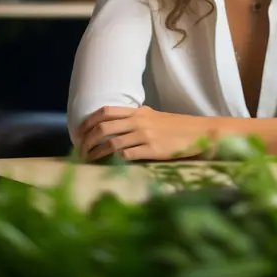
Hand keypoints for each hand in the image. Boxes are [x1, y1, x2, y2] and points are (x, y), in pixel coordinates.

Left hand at [76, 105, 210, 161]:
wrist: (198, 132)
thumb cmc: (176, 127)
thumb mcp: (154, 117)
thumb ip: (135, 119)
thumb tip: (114, 126)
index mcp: (138, 111)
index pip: (106, 111)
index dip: (88, 121)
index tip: (78, 132)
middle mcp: (139, 121)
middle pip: (104, 127)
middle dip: (87, 139)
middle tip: (79, 150)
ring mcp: (145, 135)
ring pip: (111, 143)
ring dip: (95, 153)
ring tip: (88, 160)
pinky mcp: (152, 150)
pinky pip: (126, 155)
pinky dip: (113, 160)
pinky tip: (107, 165)